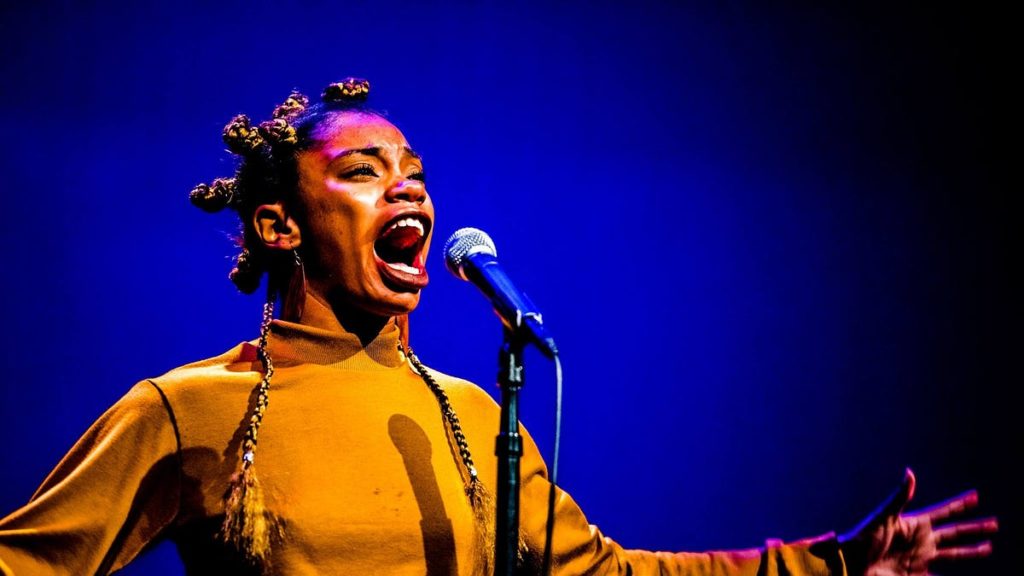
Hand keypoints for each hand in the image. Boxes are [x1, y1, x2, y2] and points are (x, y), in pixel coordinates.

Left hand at [839, 468, 997, 575]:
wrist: (849, 564)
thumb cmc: (862, 539)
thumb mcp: (882, 517)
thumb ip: (899, 497)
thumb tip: (910, 472)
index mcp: (915, 524)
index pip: (945, 512)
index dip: (961, 505)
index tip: (976, 496)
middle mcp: (921, 541)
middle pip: (955, 533)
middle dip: (975, 529)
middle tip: (995, 524)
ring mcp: (919, 558)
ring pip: (953, 555)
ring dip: (971, 552)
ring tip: (988, 548)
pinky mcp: (915, 574)